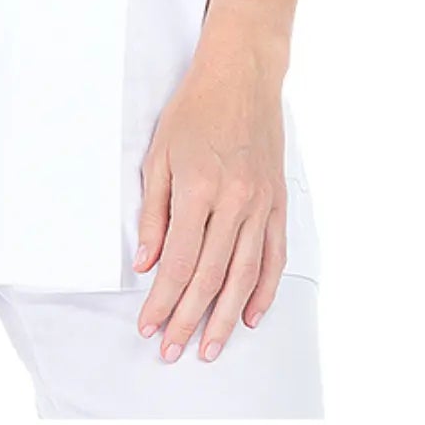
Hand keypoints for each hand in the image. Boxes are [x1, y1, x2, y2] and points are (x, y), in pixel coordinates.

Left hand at [132, 33, 290, 361]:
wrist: (241, 75)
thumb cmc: (194, 110)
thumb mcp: (158, 154)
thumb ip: (153, 212)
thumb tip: (146, 263)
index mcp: (198, 188)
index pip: (177, 263)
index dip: (162, 301)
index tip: (149, 325)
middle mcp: (234, 201)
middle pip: (209, 277)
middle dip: (188, 320)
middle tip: (172, 350)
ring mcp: (261, 203)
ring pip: (244, 276)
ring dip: (225, 317)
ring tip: (210, 348)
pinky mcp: (278, 202)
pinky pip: (273, 256)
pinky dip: (263, 290)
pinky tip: (249, 315)